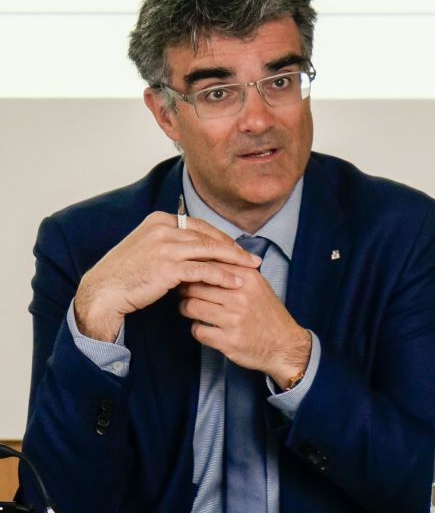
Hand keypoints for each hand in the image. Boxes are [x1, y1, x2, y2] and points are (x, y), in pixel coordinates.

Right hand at [74, 213, 260, 342]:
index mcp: (158, 220)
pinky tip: (235, 282)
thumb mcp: (144, 248)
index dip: (220, 237)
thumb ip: (167, 243)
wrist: (104, 291)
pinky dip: (222, 276)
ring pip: (210, 251)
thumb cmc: (124, 275)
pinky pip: (203, 270)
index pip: (198, 225)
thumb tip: (190, 249)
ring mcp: (166, 247)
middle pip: (208, 236)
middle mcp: (164, 229)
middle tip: (252, 258)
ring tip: (251, 269)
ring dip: (234, 261)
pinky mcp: (169, 267)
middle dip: (233, 247)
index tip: (235, 248)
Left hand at [178, 267, 311, 388]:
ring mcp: (233, 319)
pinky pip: (198, 330)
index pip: (208, 265)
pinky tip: (202, 327)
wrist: (284, 346)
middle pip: (196, 286)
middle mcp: (239, 296)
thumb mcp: (257, 284)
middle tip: (183, 291)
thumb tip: (208, 256)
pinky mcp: (228, 341)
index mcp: (246, 278)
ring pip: (192, 307)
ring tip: (189, 308)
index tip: (188, 273)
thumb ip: (235, 269)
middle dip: (185, 289)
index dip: (193, 269)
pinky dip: (196, 329)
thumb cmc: (267, 313)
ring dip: (186, 308)